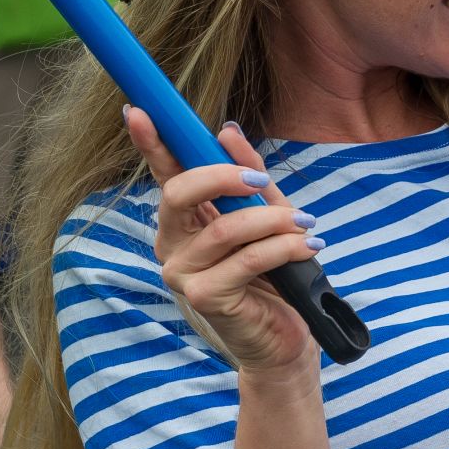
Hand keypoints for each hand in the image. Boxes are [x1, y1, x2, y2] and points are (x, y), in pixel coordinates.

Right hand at [126, 107, 320, 377]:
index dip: (150, 142)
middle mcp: (171, 244)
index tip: (140, 110)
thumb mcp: (267, 214)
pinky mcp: (204, 299)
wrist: (284, 337)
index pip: (163, 174)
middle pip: (180, 193)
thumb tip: (226, 131)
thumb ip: (247, 175)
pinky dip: (285, 247)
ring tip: (305, 225)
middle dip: (225, 176)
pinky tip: (308, 247)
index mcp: (183, 219)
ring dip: (273, 220)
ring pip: (225, 227)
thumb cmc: (273, 274)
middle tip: (264, 181)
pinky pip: (249, 258)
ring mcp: (182, 274)